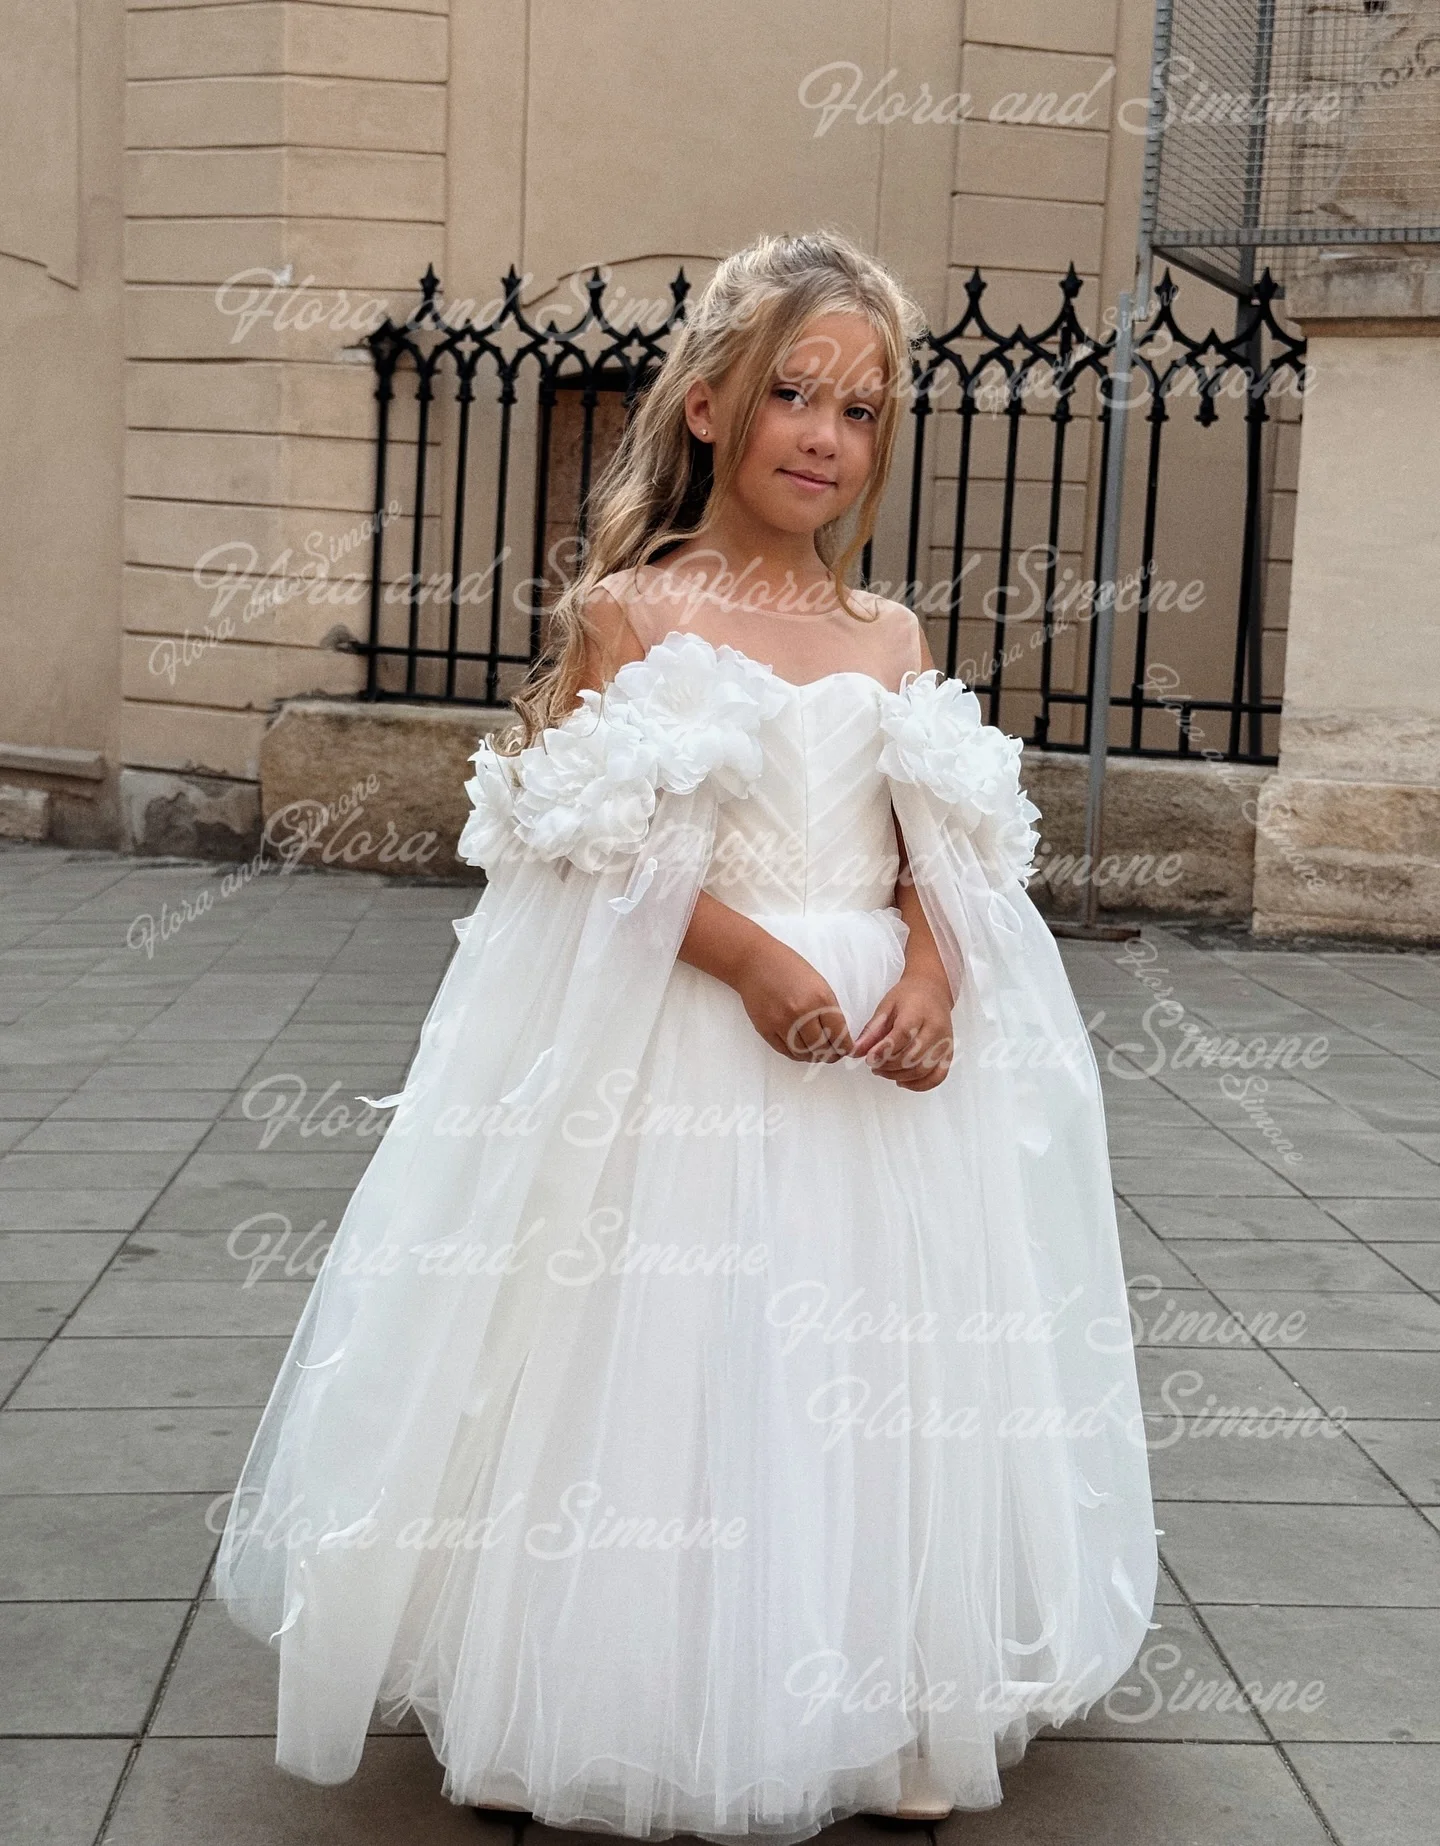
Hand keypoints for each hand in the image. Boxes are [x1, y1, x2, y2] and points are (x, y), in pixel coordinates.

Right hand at [731, 938, 855, 1064]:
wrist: (754, 962)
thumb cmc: (788, 968)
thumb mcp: (818, 983)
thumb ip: (828, 1008)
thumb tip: (837, 1034)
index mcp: (821, 999)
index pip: (839, 1034)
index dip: (845, 1047)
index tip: (846, 1050)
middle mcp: (802, 1013)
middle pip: (821, 1048)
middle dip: (830, 1056)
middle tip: (832, 1056)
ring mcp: (782, 1022)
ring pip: (803, 1053)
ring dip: (812, 1057)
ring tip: (816, 1054)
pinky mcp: (766, 1028)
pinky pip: (784, 1051)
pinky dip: (795, 1055)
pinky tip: (800, 1051)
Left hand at [852, 970, 954, 1090]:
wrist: (933, 990)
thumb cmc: (908, 997)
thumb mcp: (886, 1007)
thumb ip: (872, 1031)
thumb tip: (855, 1053)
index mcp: (919, 1011)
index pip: (903, 1035)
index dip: (885, 1050)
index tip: (869, 1059)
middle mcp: (936, 1029)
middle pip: (912, 1056)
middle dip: (888, 1066)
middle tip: (873, 1065)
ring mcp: (945, 1043)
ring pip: (923, 1070)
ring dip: (899, 1076)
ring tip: (882, 1071)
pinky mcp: (948, 1054)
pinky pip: (937, 1077)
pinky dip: (919, 1085)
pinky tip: (901, 1081)